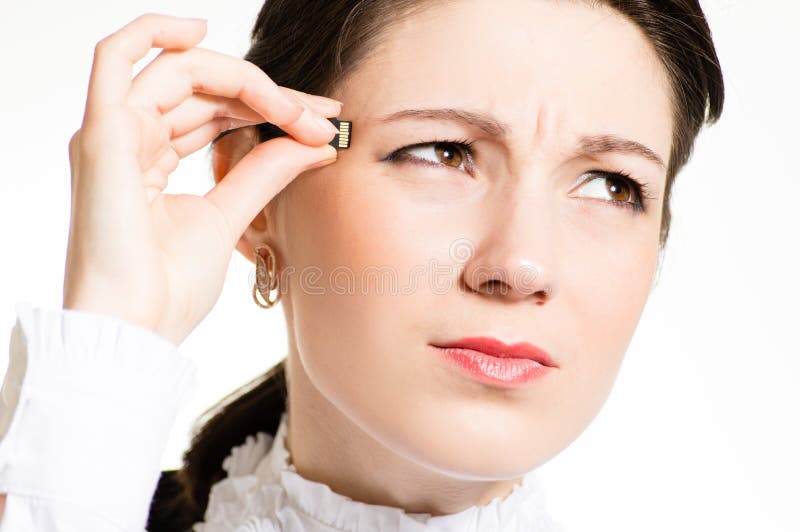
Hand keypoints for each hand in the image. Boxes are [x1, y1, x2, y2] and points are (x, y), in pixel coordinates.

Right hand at [63, 13, 341, 344]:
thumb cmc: (169, 289)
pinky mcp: (101, 134)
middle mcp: (127, 140)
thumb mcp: (230, 216)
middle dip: (269, 94)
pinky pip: (116, 56)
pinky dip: (154, 32)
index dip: (269, 107)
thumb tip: (316, 142)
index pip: (213, 110)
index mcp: (149, 160)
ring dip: (243, 79)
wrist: (137, 332)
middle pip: (201, 86)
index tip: (322, 121)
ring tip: (295, 107)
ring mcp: (111, 134)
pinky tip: (200, 29)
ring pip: (177, 69)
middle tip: (322, 116)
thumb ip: (265, 172)